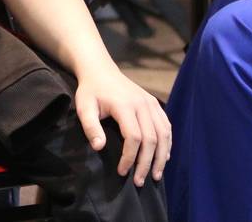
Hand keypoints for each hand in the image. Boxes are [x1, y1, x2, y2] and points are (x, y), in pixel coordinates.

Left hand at [74, 66, 171, 185]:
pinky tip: (164, 157)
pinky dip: (167, 143)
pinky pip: (166, 126)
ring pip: (163, 133)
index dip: (129, 158)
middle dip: (146, 163)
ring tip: (155, 175)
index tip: (122, 172)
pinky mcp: (154, 104)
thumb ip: (90, 127)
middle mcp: (142, 104)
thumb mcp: (84, 107)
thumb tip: (99, 147)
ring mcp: (150, 103)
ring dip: (161, 156)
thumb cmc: (91, 91)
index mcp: (125, 105)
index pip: (134, 137)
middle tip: (140, 182)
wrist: (101, 70)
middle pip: (151, 138)